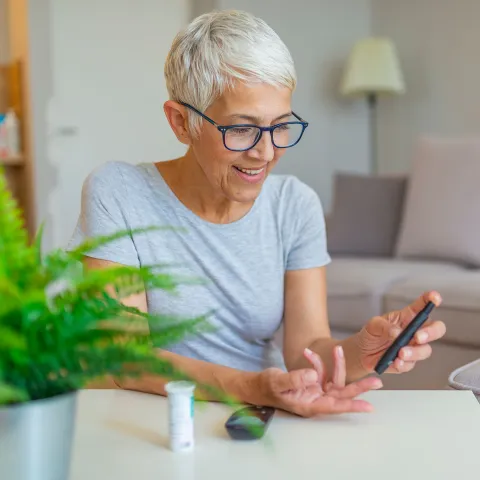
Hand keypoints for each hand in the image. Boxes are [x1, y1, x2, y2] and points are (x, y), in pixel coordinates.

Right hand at [254, 346, 382, 417]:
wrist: (258, 385)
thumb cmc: (266, 387)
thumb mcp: (278, 382)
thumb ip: (295, 379)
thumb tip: (313, 376)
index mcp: (309, 405)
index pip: (334, 406)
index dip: (352, 405)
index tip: (369, 406)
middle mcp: (315, 399)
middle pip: (342, 394)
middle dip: (359, 387)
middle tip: (377, 381)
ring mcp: (314, 391)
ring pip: (334, 379)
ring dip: (336, 364)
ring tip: (337, 349)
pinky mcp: (312, 382)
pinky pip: (321, 371)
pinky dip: (317, 361)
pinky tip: (307, 352)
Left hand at [357, 291, 444, 373]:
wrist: (362, 352)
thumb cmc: (371, 334)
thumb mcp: (374, 324)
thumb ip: (385, 326)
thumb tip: (397, 333)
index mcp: (407, 317)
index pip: (422, 306)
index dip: (431, 300)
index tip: (435, 297)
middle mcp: (414, 331)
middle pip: (436, 329)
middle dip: (431, 332)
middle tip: (418, 336)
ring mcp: (413, 347)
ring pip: (425, 350)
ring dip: (414, 352)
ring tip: (400, 353)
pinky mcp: (408, 362)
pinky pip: (411, 364)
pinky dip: (404, 364)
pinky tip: (396, 362)